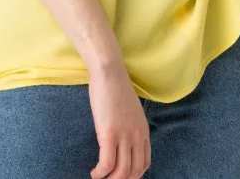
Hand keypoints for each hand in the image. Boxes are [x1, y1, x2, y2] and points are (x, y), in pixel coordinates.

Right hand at [88, 63, 150, 177]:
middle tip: (109, 178)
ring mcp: (124, 136)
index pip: (144, 163)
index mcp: (143, 130)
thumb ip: (131, 125)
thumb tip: (123, 136)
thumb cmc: (115, 86)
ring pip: (121, 172)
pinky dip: (100, 173)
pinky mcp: (109, 133)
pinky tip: (94, 172)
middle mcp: (137, 136)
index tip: (121, 174)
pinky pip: (107, 164)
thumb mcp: (131, 109)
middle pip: (134, 171)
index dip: (133, 174)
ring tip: (99, 177)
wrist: (109, 72)